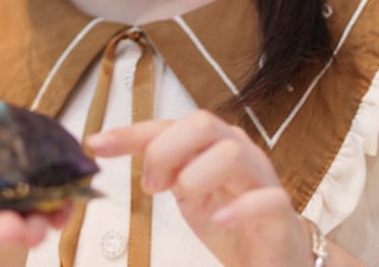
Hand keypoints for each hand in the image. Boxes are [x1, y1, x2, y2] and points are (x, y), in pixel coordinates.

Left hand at [87, 110, 312, 266]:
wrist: (273, 257)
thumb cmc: (230, 220)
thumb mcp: (186, 192)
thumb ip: (161, 168)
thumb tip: (110, 147)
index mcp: (214, 145)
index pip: (171, 125)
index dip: (132, 132)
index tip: (97, 144)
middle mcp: (240, 153)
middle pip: (203, 124)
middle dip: (167, 151)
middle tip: (153, 186)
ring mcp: (262, 181)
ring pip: (232, 153)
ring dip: (196, 176)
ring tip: (184, 200)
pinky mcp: (280, 215)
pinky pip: (266, 199)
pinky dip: (238, 208)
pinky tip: (218, 219)